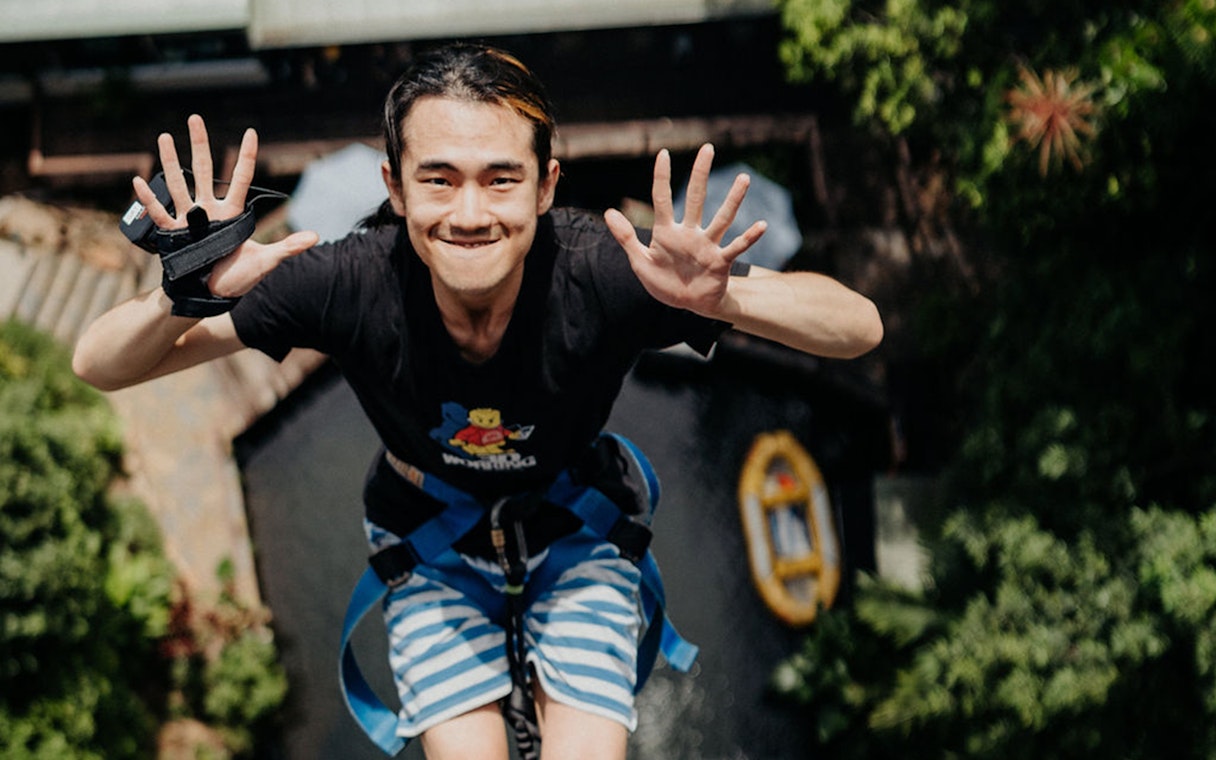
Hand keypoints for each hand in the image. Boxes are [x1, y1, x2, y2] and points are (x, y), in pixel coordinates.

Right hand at [132, 114, 317, 298]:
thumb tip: (316, 237)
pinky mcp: (174, 234)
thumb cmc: (239, 278)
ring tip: (166, 137)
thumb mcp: (266, 262)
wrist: (212, 296)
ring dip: (171, 161)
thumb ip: (288, 248)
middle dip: (200, 144)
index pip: (241, 177)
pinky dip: (148, 199)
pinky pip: (159, 214)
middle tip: (195, 118)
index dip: (247, 155)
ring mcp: (190, 220)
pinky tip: (139, 181)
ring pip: (179, 184)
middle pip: (204, 170)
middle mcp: (210, 210)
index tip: (251, 132)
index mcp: (233, 213)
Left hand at [603, 143, 765, 316]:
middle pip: (695, 199)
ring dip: (733, 200)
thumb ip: (625, 237)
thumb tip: (608, 211)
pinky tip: (762, 225)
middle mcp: (689, 233)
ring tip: (744, 179)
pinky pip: (736, 247)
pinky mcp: (720, 262)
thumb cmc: (664, 281)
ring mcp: (707, 246)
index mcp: (666, 232)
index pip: (662, 199)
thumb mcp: (640, 261)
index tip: (664, 153)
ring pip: (721, 219)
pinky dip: (749, 238)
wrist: (688, 305)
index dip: (661, 177)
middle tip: (707, 148)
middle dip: (700, 174)